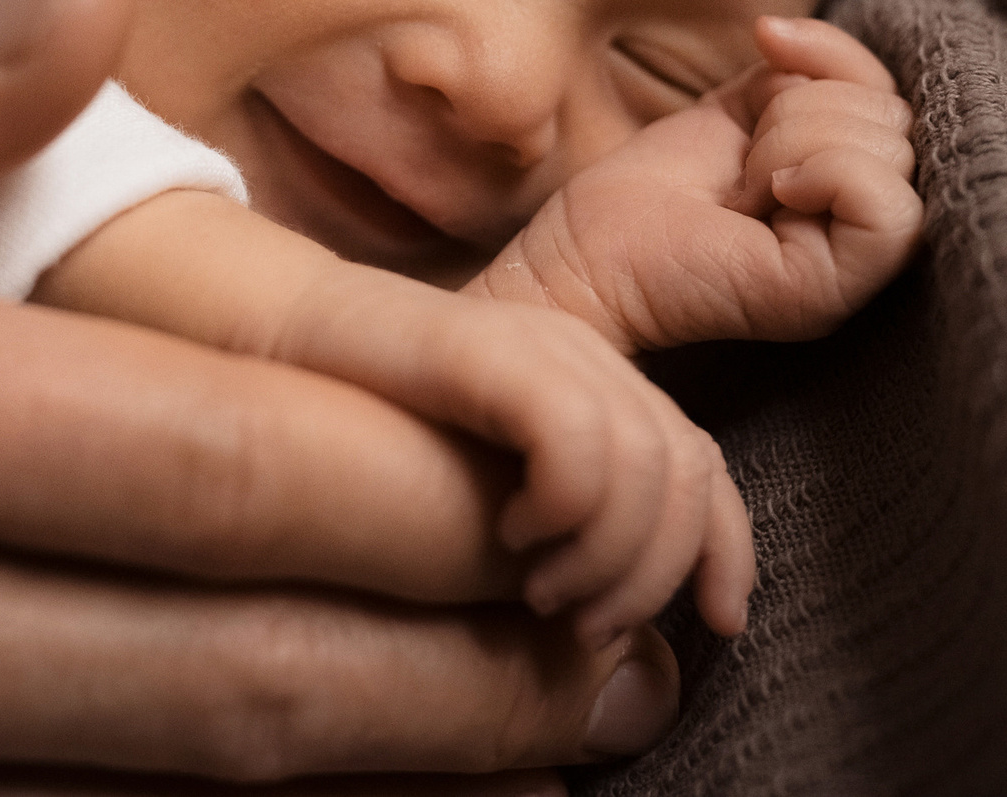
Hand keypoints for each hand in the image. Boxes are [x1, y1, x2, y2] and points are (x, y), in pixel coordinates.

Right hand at [268, 260, 756, 647]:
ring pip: (648, 462)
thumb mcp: (484, 516)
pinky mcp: (493, 349)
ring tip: (539, 591)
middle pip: (688, 470)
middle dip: (655, 571)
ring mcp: (542, 349)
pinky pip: (577, 433)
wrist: (280, 344)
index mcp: (593, 391)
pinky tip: (512, 532)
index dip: (726, 548)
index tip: (720, 624)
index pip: (702, 465)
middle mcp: (584, 361)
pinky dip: (566, 504)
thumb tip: (633, 663)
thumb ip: (556, 553)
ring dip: (607, 554)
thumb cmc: (370, 443)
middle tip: (586, 625)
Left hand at [469, 17, 922, 353]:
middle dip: (799, 109)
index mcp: (855, 180)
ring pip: (889, 154)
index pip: (891, 94)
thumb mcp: (743, 104)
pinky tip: (769, 194)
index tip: (765, 49)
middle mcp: (867, 223)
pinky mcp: (837, 289)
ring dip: (792, 143)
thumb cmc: (661, 187)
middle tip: (742, 162)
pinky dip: (828, 176)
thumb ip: (797, 69)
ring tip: (744, 186)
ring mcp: (860, 264)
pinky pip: (889, 209)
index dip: (831, 55)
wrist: (595, 250)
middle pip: (893, 118)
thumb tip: (777, 29)